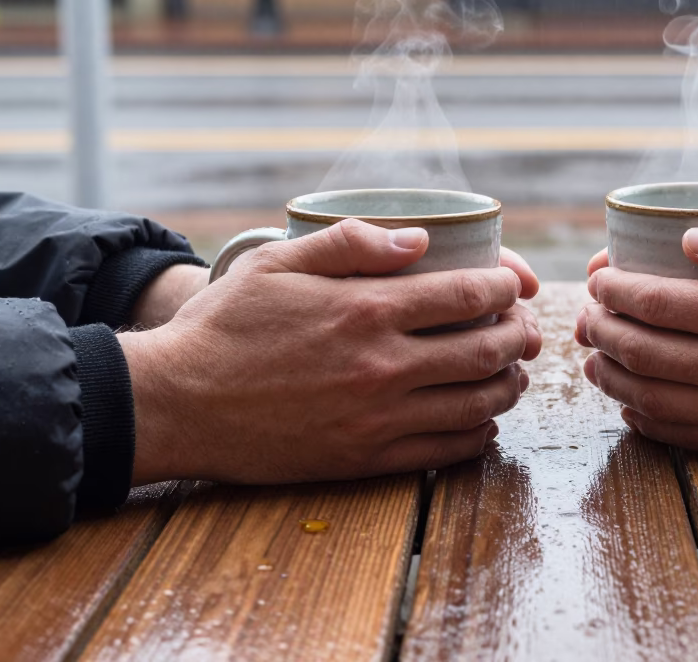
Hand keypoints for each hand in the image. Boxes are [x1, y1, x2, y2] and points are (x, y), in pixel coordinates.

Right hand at [121, 219, 541, 485]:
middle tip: (522, 330)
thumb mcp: (276, 262)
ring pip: (476, 404)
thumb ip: (351, 243)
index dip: (504, 287)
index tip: (511, 285)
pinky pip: (444, 452)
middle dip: (517, 336)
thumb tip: (420, 239)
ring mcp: (377, 418)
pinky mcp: (364, 459)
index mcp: (365, 309)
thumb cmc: (224, 326)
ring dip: (508, 386)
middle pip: (485, 351)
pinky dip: (477, 435)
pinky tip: (481, 421)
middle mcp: (382, 365)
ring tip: (512, 374)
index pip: (467, 294)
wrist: (175, 405)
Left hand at [576, 224, 697, 461]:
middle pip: (641, 352)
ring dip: (612, 379)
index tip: (597, 278)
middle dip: (601, 332)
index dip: (614, 290)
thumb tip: (688, 242)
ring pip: (652, 399)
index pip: (654, 302)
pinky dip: (647, 421)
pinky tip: (634, 408)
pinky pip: (685, 437)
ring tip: (593, 363)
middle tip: (584, 318)